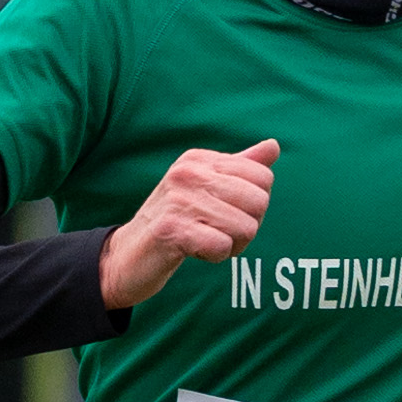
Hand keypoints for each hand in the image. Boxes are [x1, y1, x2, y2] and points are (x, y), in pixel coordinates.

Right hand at [99, 139, 278, 311]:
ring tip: (204, 242)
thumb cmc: (174, 221)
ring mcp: (177, 200)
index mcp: (199, 159)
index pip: (262, 176)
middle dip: (248, 226)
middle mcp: (188, 173)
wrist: (127, 255)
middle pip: (259, 202)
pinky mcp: (170, 230)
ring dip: (231, 245)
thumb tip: (273, 146)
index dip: (254, 204)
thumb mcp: (206, 188)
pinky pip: (222, 246)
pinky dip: (215, 256)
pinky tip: (194, 251)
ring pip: (245, 227)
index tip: (227, 213)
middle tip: (218, 232)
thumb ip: (240, 167)